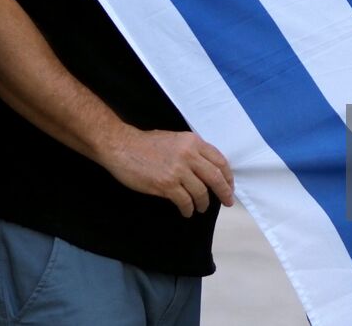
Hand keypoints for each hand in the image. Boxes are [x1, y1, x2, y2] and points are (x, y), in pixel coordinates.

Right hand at [100, 126, 234, 217]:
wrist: (122, 146)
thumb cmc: (146, 143)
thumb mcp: (175, 139)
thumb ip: (192, 151)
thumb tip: (206, 168)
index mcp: (193, 142)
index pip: (219, 161)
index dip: (228, 176)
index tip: (229, 186)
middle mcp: (189, 155)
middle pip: (215, 177)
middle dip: (224, 192)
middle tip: (227, 202)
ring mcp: (178, 170)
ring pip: (201, 192)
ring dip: (203, 203)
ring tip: (201, 208)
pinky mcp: (166, 184)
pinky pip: (185, 201)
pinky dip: (188, 209)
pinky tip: (187, 211)